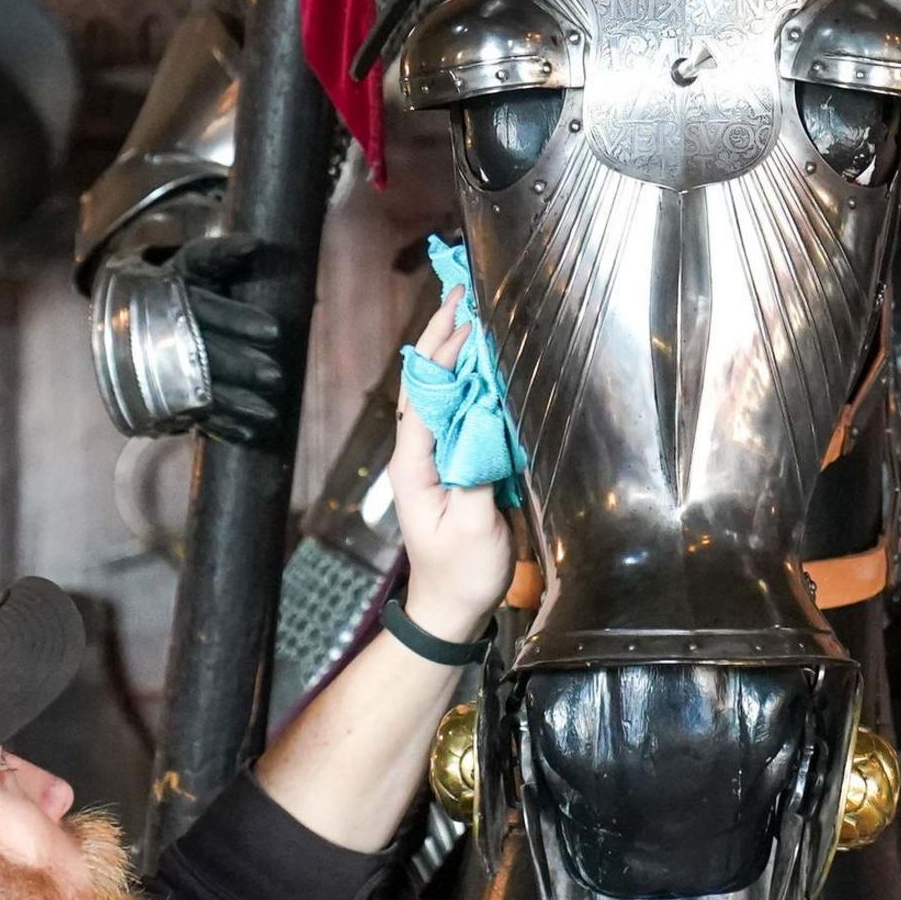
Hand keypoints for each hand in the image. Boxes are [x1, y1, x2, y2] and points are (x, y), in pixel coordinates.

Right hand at [122, 230, 294, 452]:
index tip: (274, 331)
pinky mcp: (155, 395)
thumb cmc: (178, 282)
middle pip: (200, 353)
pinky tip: (247, 432)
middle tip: (275, 377)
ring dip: (234, 404)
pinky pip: (187, 413)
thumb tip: (255, 245)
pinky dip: (219, 425)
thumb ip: (222, 255)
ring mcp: (150, 367)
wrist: (128, 307)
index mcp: (165, 295)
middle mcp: (153, 331)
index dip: (238, 320)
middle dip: (240, 366)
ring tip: (268, 414)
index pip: (205, 309)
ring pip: (195, 389)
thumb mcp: (194, 263)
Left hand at [389, 294, 513, 640]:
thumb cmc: (461, 572)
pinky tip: (485, 357)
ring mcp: (436, 455)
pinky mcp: (455, 462)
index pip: (425, 394)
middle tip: (464, 291)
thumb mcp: (472, 529)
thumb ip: (475, 475)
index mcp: (415, 463)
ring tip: (471, 308)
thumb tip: (484, 419)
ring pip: (440, 391)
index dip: (444, 354)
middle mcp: (420, 451)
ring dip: (453, 350)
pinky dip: (468, 377)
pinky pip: (457, 409)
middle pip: (427, 382)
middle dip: (442, 335)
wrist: (451, 608)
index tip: (465, 316)